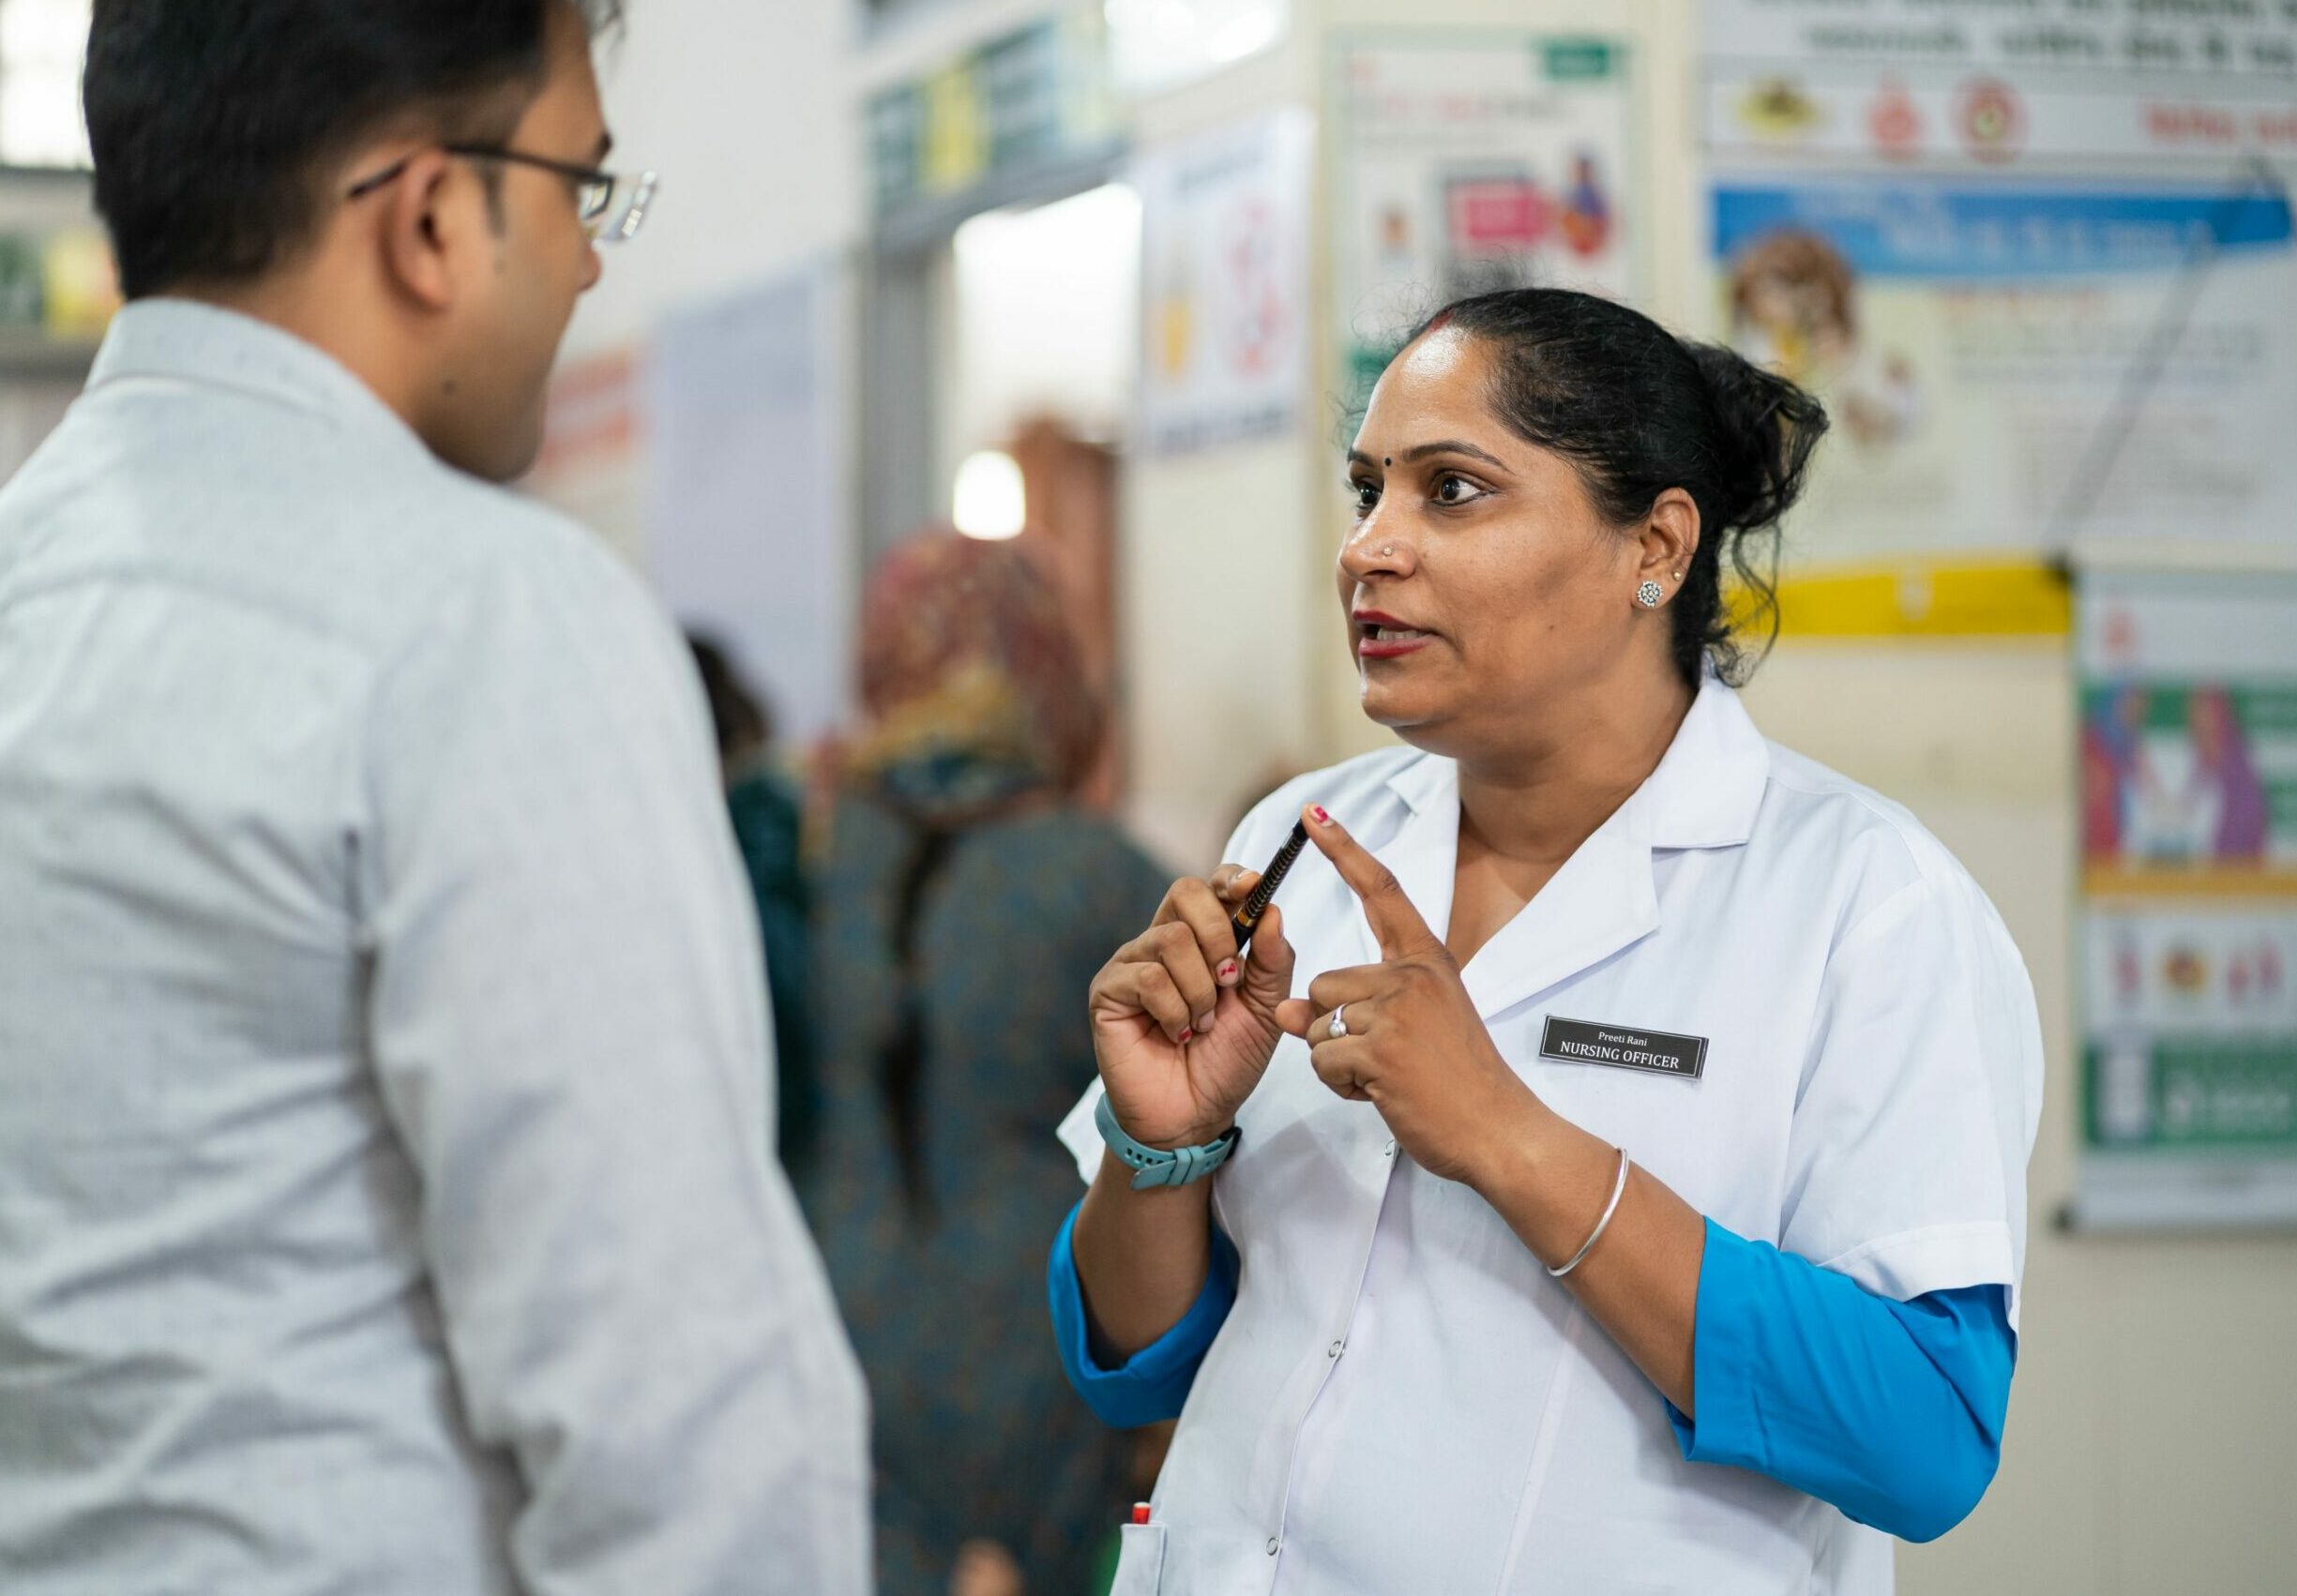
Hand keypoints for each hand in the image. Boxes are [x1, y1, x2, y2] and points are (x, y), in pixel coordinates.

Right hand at [1088, 865, 1296, 1149]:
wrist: (1196, 1115)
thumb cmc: (1227, 1061)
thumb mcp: (1266, 1010)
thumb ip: (1273, 960)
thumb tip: (1272, 909)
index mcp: (1201, 939)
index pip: (1209, 886)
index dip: (1230, 879)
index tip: (1253, 888)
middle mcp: (1163, 942)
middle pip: (1185, 892)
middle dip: (1219, 934)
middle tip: (1229, 981)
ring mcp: (1132, 964)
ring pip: (1172, 940)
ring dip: (1200, 990)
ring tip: (1202, 1025)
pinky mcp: (1109, 992)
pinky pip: (1148, 978)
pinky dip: (1174, 1010)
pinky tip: (1177, 1034)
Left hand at [1275, 803, 1542, 1187]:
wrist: (1498, 1129)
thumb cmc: (1457, 1081)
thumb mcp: (1411, 1028)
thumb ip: (1355, 1009)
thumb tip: (1289, 1012)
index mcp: (1427, 961)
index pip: (1381, 892)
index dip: (1344, 851)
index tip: (1312, 815)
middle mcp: (1411, 976)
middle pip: (1323, 985)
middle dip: (1336, 1029)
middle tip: (1388, 1058)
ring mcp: (1396, 1011)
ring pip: (1316, 1026)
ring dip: (1337, 1061)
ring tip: (1389, 1077)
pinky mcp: (1379, 1050)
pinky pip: (1322, 1061)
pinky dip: (1342, 1086)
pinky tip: (1383, 1093)